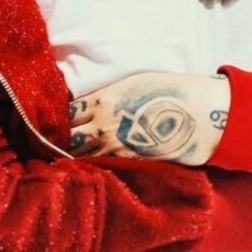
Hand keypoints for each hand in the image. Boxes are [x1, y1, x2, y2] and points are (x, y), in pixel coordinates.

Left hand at [69, 71, 230, 165]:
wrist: (198, 113)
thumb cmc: (168, 90)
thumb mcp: (131, 83)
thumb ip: (106, 95)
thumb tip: (89, 103)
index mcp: (102, 100)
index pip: (67, 114)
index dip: (58, 120)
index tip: (54, 124)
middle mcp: (103, 125)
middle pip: (69, 139)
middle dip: (60, 142)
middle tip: (54, 145)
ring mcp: (115, 146)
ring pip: (81, 157)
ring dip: (73, 157)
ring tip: (67, 159)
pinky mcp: (128, 162)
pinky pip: (101, 166)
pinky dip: (92, 167)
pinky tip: (88, 168)